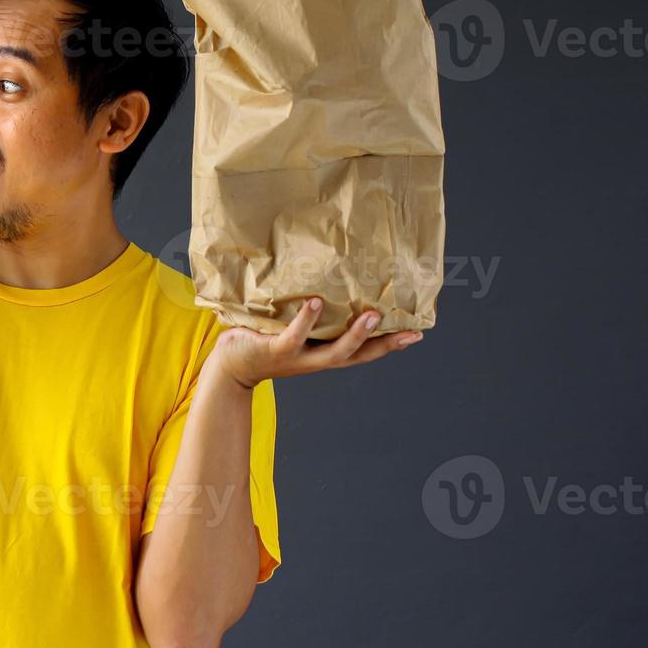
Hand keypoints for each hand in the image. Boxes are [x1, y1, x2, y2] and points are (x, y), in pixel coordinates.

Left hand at [207, 298, 423, 389]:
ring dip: (355, 335)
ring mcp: (298, 358)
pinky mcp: (276, 350)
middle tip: (408, 330)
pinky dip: (306, 320)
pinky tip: (315, 303)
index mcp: (324, 354)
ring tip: (371, 315)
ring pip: (334, 352)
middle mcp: (317, 360)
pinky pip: (295, 336)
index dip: (390, 345)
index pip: (364, 352)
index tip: (417, 334)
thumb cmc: (263, 342)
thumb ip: (313, 316)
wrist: (230, 366)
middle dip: (383, 343)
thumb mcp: (294, 331)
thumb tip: (328, 281)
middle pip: (358, 356)